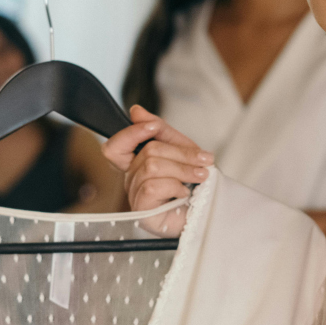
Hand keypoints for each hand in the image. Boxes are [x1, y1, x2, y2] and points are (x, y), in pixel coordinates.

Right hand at [102, 106, 213, 235]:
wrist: (209, 213)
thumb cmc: (194, 185)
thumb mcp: (181, 150)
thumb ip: (161, 131)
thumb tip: (136, 111)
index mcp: (136, 164)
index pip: (116, 146)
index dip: (131, 133)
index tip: (154, 127)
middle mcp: (132, 180)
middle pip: (147, 152)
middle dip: (182, 153)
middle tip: (205, 160)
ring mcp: (135, 197)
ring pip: (152, 167)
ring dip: (184, 169)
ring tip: (201, 176)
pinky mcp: (143, 212)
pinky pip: (152, 187)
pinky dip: (175, 186)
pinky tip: (184, 193)